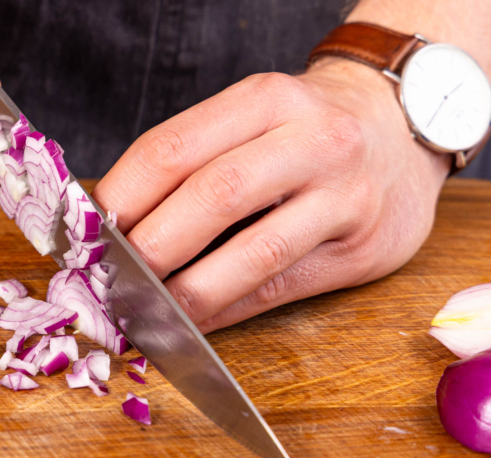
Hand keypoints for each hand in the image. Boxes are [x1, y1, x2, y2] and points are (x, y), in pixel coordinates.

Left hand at [93, 59, 450, 333]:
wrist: (403, 127)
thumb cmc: (305, 130)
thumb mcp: (253, 117)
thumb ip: (193, 161)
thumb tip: (116, 226)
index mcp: (264, 100)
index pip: (172, 149)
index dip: (121, 197)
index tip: (87, 234)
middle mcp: (311, 140)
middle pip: (213, 195)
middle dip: (151, 247)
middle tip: (110, 280)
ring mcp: (344, 196)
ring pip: (254, 253)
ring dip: (188, 292)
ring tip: (146, 312)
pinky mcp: (361, 249)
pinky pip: (281, 288)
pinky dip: (229, 310)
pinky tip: (194, 323)